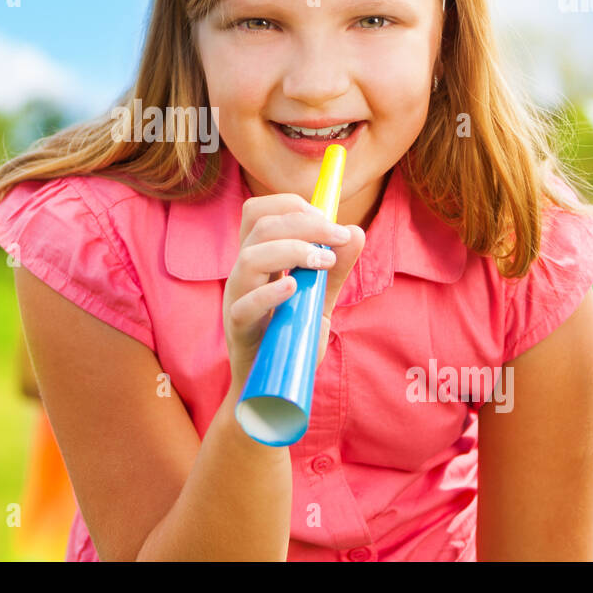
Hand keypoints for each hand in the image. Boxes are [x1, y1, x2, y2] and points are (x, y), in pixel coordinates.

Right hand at [223, 193, 365, 391]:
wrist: (269, 387)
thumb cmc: (289, 338)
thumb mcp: (318, 299)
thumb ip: (335, 269)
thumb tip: (356, 232)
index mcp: (258, 259)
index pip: (259, 212)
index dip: (291, 205)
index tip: (327, 218)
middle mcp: (243, 273)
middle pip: (260, 226)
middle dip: (304, 223)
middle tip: (338, 236)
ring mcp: (237, 299)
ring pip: (249, 258)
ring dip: (291, 250)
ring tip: (323, 262)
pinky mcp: (238, 329)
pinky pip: (244, 305)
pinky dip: (269, 292)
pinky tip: (293, 287)